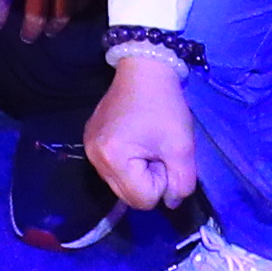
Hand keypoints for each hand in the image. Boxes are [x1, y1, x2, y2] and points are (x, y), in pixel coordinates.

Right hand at [84, 46, 203, 210]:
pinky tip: (133, 140)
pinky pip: (111, 169)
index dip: (161, 183)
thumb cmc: (165, 107)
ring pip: (120, 184)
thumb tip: (169, 201)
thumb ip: (181, 185)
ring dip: (137, 173)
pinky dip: (126, 162)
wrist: (144, 69)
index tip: (164, 154)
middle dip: (148, 180)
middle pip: (128, 196)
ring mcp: (88, 149)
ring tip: (146, 144)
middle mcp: (94, 158)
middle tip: (157, 150)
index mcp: (114, 158)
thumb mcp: (183, 148)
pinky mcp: (89, 140)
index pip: (143, 200)